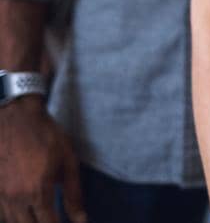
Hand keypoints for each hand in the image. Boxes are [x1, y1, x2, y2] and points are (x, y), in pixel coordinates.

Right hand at [0, 97, 84, 222]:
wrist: (15, 119)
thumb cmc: (46, 136)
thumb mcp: (68, 160)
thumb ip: (74, 192)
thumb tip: (81, 219)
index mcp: (37, 191)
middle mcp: (16, 199)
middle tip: (54, 220)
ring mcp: (1, 196)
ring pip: (13, 222)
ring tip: (43, 217)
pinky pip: (3, 214)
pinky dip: (14, 217)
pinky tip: (26, 213)